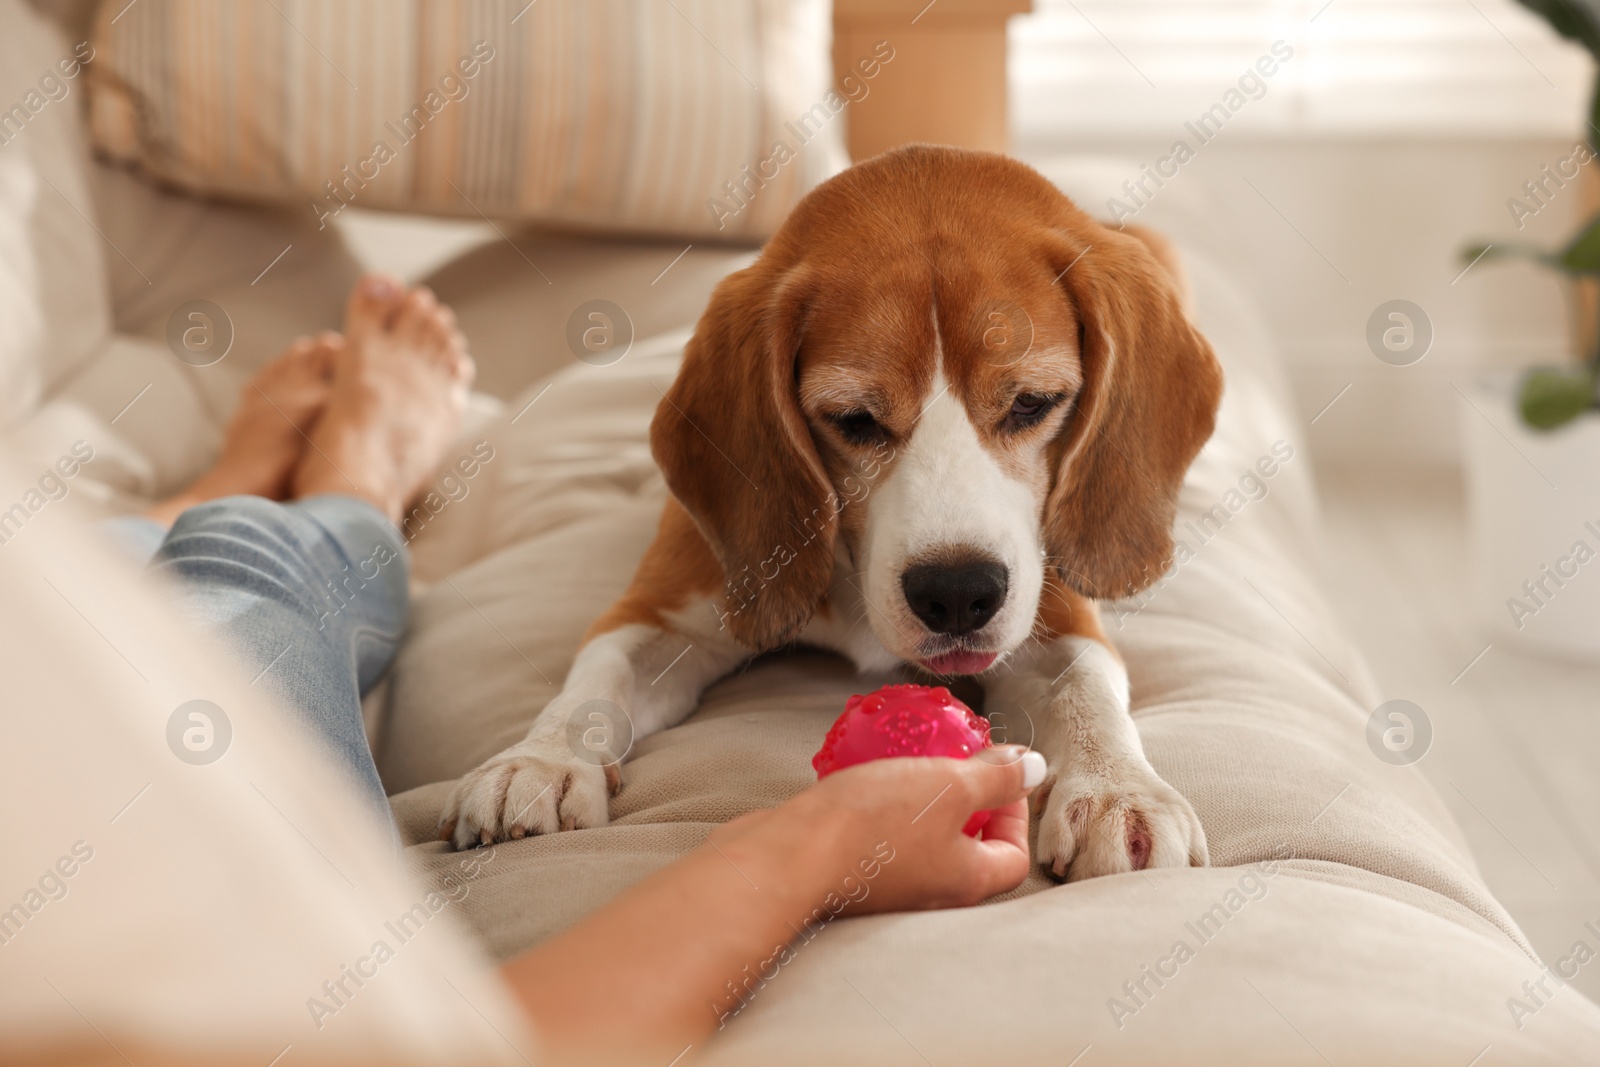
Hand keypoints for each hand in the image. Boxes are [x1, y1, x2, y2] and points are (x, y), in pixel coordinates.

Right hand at [716, 746, 1045, 914]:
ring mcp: (890, 887)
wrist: (789, 856)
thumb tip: (1035, 768)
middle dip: (966, 803)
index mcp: (966, 880)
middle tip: (953, 763)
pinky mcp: (853, 873)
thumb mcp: (948, 785)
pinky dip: (881, 809)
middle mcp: (932, 893)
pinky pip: (880, 839)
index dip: (1015, 813)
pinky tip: (866, 778)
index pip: (1013, 857)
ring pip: (921, 842)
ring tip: (909, 764)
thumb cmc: (874, 823)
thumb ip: (995, 777)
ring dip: (921, 803)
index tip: (997, 772)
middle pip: (968, 850)